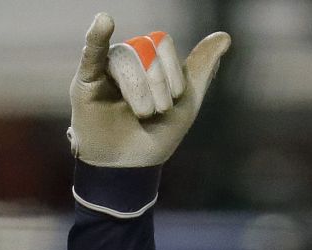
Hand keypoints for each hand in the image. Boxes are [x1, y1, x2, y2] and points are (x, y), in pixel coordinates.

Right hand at [68, 13, 231, 168]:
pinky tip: (104, 22)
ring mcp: (106, 67)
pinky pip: (92, 52)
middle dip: (158, 83)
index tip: (174, 99)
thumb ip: (202, 66)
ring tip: (141, 114)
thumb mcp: (187, 101)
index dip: (173, 71)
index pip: (162, 44)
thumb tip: (225, 36)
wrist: (133, 165)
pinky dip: (96, 36)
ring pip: (124, 59)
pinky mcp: (86, 80)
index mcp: (151, 59)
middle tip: (156, 111)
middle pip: (145, 49)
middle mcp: (129, 58)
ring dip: (138, 90)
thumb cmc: (158, 133)